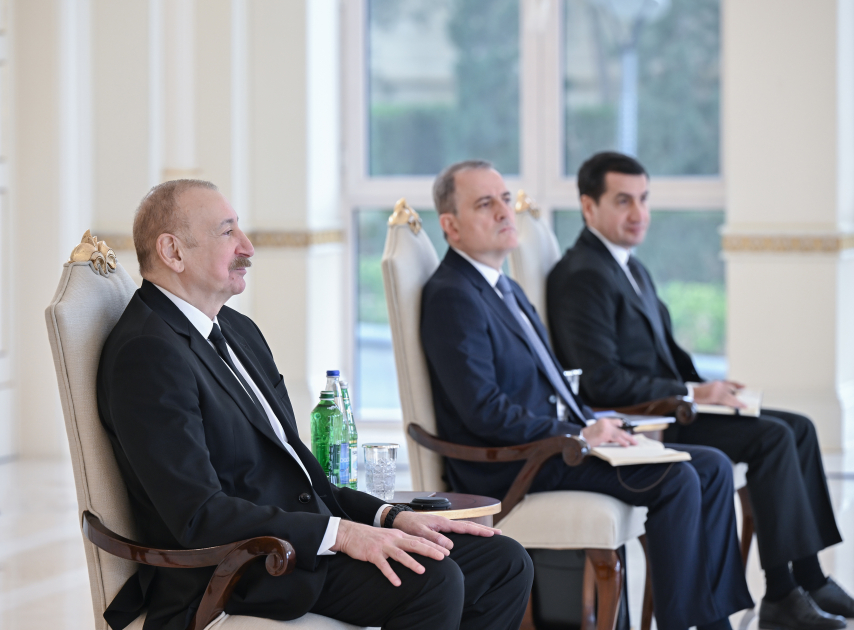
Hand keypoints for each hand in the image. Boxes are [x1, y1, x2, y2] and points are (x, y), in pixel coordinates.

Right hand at [330, 519, 450, 586]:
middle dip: (429, 551)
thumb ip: (402, 541)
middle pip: (414, 544)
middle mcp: (393, 539)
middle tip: (443, 558)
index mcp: (399, 535)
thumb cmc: (372, 537)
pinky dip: (390, 574)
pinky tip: (397, 582)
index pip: (419, 539)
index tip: (446, 551)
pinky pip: (383, 565)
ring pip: (400, 554)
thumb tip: (419, 548)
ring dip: (412, 563)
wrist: (351, 533)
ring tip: (422, 571)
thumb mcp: (390, 537)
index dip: (433, 545)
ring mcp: (383, 546)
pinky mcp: (373, 554)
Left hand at [391, 511, 500, 551]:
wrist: (399, 518)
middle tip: (499, 533)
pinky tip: (470, 534)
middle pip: (469, 525)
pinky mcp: (440, 527)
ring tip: (489, 533)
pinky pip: (458, 529)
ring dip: (477, 529)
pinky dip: (467, 531)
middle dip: (484, 529)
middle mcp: (446, 522)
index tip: (493, 534)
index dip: (480, 531)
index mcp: (443, 523)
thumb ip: (434, 539)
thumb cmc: (408, 525)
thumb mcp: (420, 533)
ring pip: (464, 526)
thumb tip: (450, 548)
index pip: (466, 527)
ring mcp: (444, 524)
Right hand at [580, 417, 636, 447]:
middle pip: (620, 429)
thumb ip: (607, 433)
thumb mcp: (599, 432)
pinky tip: (626, 444)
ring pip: (620, 433)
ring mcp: (605, 427)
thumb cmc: (588, 437)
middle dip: (628, 435)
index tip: (627, 433)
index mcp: (603, 421)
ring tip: (633, 442)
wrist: (580, 438)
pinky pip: (616, 438)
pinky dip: (622, 441)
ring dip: (628, 439)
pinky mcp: (605, 433)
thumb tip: (616, 439)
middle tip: (634, 440)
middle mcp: (605, 422)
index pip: (617, 422)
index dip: (623, 428)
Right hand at [693, 380, 745, 407]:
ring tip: (744, 405)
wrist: (691, 394)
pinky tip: (742, 406)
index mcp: (716, 383)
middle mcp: (719, 385)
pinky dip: (737, 404)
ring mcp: (718, 391)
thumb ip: (715, 390)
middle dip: (738, 393)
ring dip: (738, 401)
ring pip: (732, 396)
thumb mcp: (707, 388)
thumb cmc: (696, 393)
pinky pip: (730, 401)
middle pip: (732, 388)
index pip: (729, 383)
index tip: (743, 386)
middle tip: (745, 396)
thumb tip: (721, 396)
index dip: (736, 384)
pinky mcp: (717, 397)